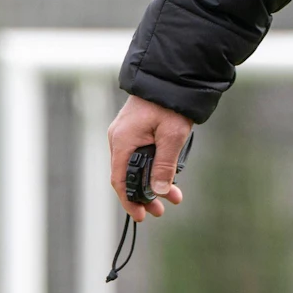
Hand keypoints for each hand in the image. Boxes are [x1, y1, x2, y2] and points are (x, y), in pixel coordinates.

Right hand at [108, 94, 191, 221]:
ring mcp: (126, 133)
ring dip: (152, 181)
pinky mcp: (135, 129)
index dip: (129, 200)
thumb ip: (165, 165)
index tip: (141, 216)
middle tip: (161, 210)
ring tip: (172, 196)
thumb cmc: (171, 104)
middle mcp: (119, 138)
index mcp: (123, 141)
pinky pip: (139, 154)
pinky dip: (152, 166)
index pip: (119, 180)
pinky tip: (168, 175)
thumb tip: (160, 191)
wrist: (171, 76)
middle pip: (127, 175)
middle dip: (144, 195)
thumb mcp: (172, 137)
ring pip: (135, 165)